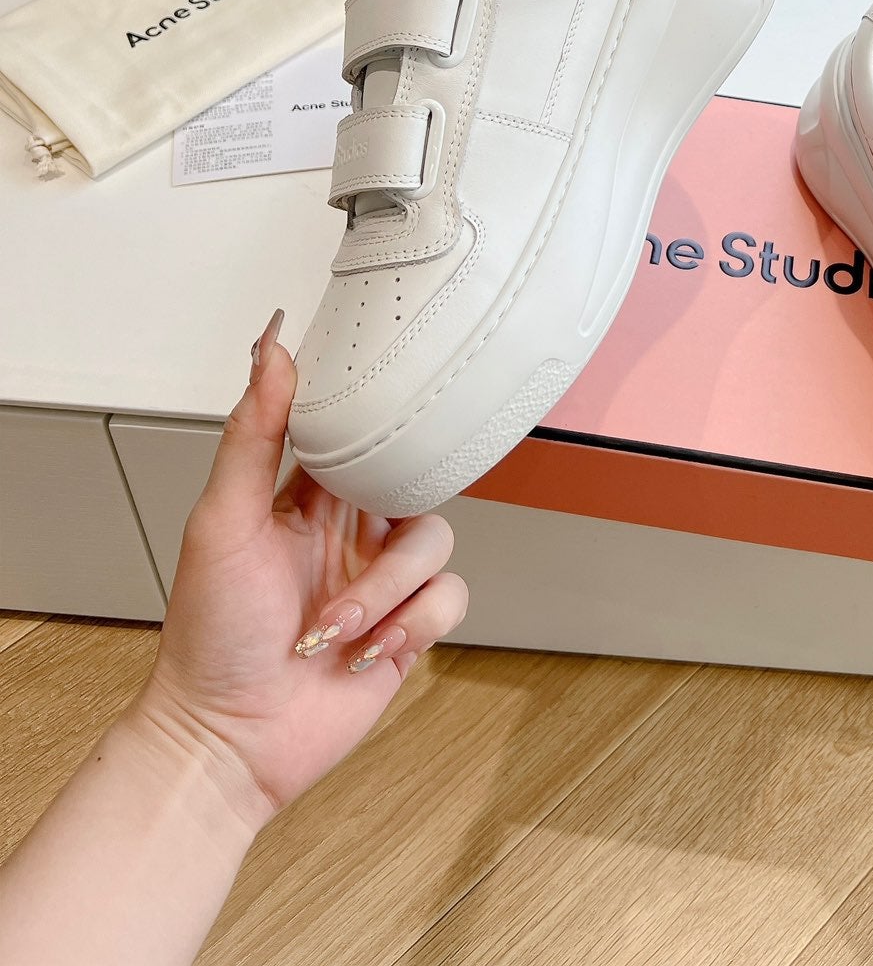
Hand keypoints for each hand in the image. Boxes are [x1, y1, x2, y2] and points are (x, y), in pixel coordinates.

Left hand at [130, 311, 469, 829]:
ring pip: (435, 542)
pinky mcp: (407, 628)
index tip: (385, 402)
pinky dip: (411, 624)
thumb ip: (253, 434)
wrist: (229, 739)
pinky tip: (366, 650)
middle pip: (414, 482)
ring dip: (383, 592)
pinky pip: (448, 598)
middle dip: (386, 521)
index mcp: (307, 496)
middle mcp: (350, 531)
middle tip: (357, 537)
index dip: (376, 419)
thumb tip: (270, 348)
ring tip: (333, 629)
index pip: (358, 431)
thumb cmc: (209, 635)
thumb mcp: (223, 520)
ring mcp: (380, 580)